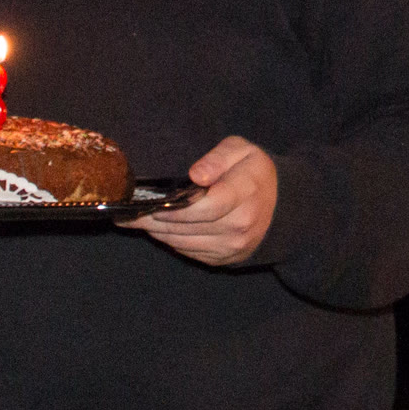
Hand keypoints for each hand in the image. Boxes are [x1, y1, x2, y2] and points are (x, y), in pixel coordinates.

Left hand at [121, 136, 276, 265]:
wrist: (282, 206)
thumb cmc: (255, 172)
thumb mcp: (243, 150)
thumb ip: (219, 158)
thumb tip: (196, 175)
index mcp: (244, 196)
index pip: (204, 207)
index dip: (173, 207)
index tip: (148, 203)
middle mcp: (239, 227)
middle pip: (186, 227)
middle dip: (152, 220)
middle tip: (126, 212)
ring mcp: (232, 247)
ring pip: (183, 242)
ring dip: (156, 232)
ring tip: (134, 220)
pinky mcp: (224, 259)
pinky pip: (189, 252)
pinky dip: (171, 241)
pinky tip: (157, 229)